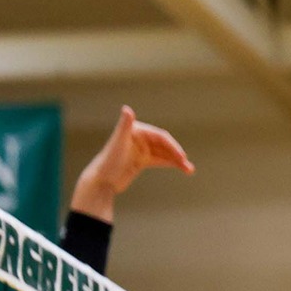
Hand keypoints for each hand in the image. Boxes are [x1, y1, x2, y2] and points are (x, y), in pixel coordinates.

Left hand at [71, 107, 193, 221]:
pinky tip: (182, 169)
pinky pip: (161, 160)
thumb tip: (127, 109)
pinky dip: (171, 164)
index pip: (160, 137)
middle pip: (165, 145)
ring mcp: (141, 149)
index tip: (181, 156)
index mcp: (136, 130)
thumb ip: (124, 125)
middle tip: (186, 164)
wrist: (100, 182)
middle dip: (177, 155)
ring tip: (189, 170)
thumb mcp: (118, 143)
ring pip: (165, 154)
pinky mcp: (142, 160)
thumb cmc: (107, 161)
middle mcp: (140, 138)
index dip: (172, 146)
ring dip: (177, 161)